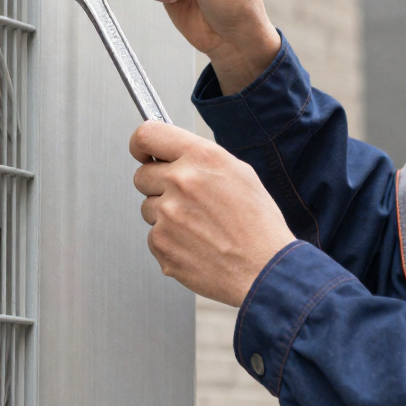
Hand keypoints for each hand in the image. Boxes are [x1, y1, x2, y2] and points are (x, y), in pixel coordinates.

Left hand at [130, 121, 294, 306]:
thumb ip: (201, 160)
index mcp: (201, 158)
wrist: (264, 270)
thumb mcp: (240, 174)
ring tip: (199, 227)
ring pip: (148, 207)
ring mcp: (167, 214)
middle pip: (142, 175)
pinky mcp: (160, 243)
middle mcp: (181, 181)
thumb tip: (175, 155)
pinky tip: (196, 244)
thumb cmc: (258, 225)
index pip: (148, 135)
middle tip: (185, 200)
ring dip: (166, 215)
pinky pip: (153, 235)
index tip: (142, 153)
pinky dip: (170, 241)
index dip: (140, 145)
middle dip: (158, 185)